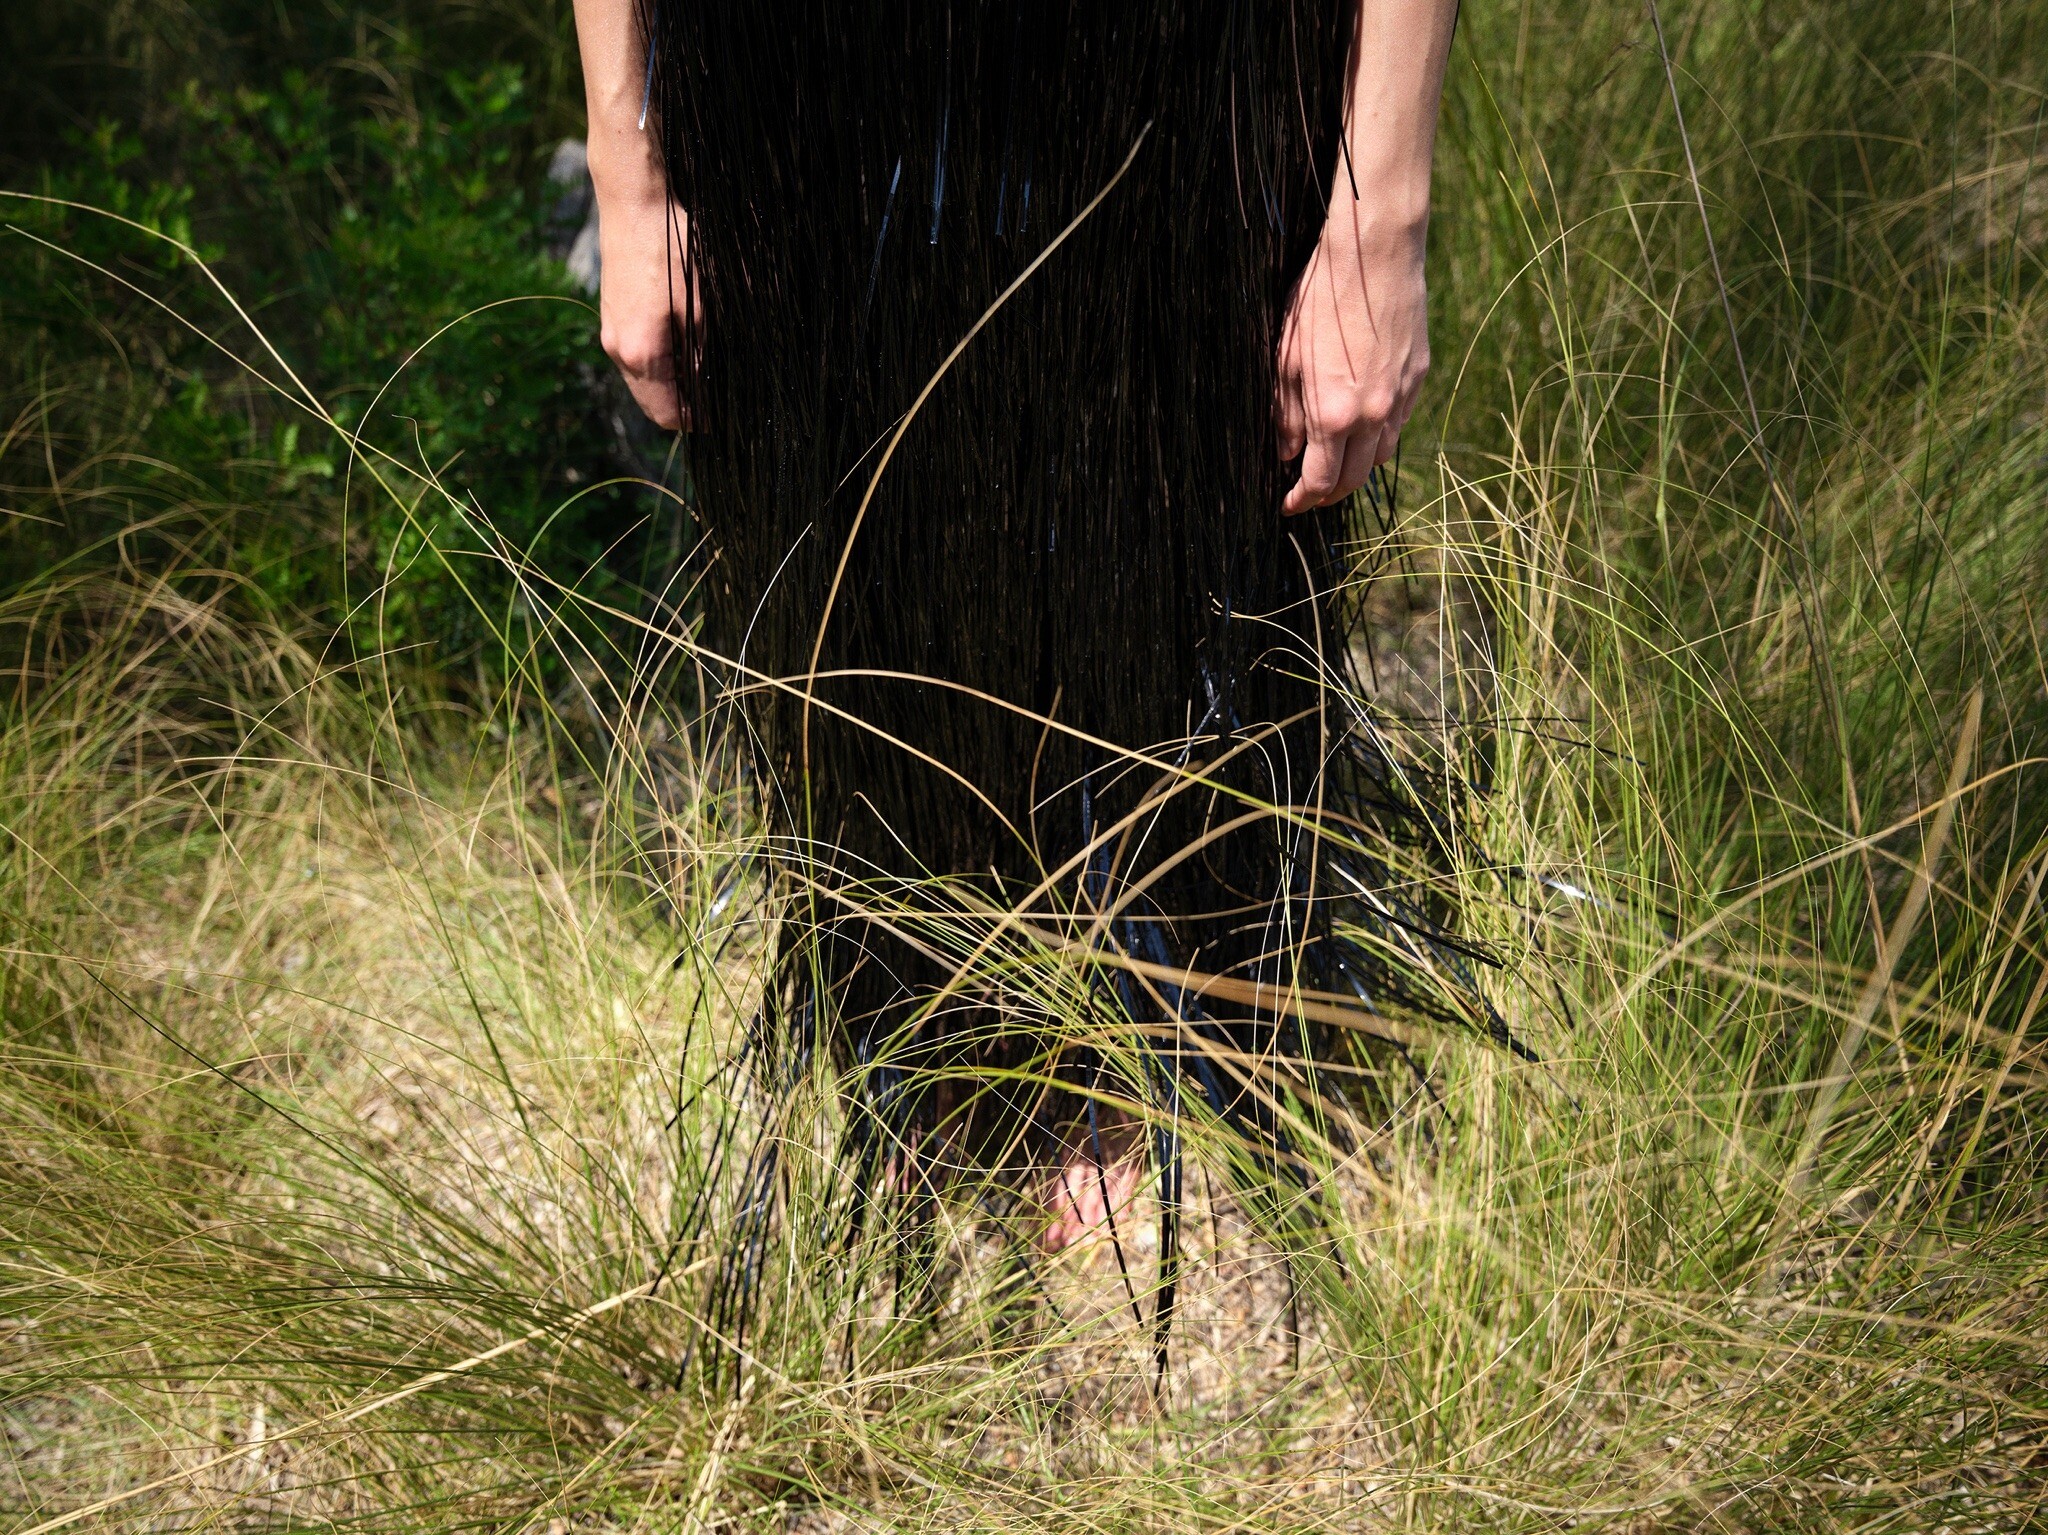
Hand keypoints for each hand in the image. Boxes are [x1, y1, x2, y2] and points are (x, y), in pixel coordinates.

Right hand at [596, 189, 700, 429]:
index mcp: (642, 354)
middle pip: (651, 403)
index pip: (667, 413)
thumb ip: (705, 354)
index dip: (696, 422)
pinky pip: (635, 358)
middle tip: (716, 401)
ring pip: (642, 382)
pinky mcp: (612, 318)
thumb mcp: (703, 305)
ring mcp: (611, 334)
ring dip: (671, 386)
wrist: (634, 205)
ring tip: (703, 374)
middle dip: (683, 408)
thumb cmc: (674, 249)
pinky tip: (683, 347)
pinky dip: (658, 365)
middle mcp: (619, 350)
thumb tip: (713, 388)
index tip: (721, 418)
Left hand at [1275, 210, 1429, 513]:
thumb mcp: (1285, 357)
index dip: (1302, 499)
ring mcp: (1400, 397)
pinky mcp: (1418, 377)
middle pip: (1354, 480)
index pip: (1320, 481)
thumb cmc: (1319, 298)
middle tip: (1309, 493)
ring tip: (1335, 460)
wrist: (1375, 254)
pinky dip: (1378, 434)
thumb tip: (1285, 451)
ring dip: (1357, 466)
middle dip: (1329, 494)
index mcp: (1334, 414)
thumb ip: (1285, 412)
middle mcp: (1373, 415)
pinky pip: (1398, 422)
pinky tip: (1361, 423)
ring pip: (1381, 455)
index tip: (1288, 504)